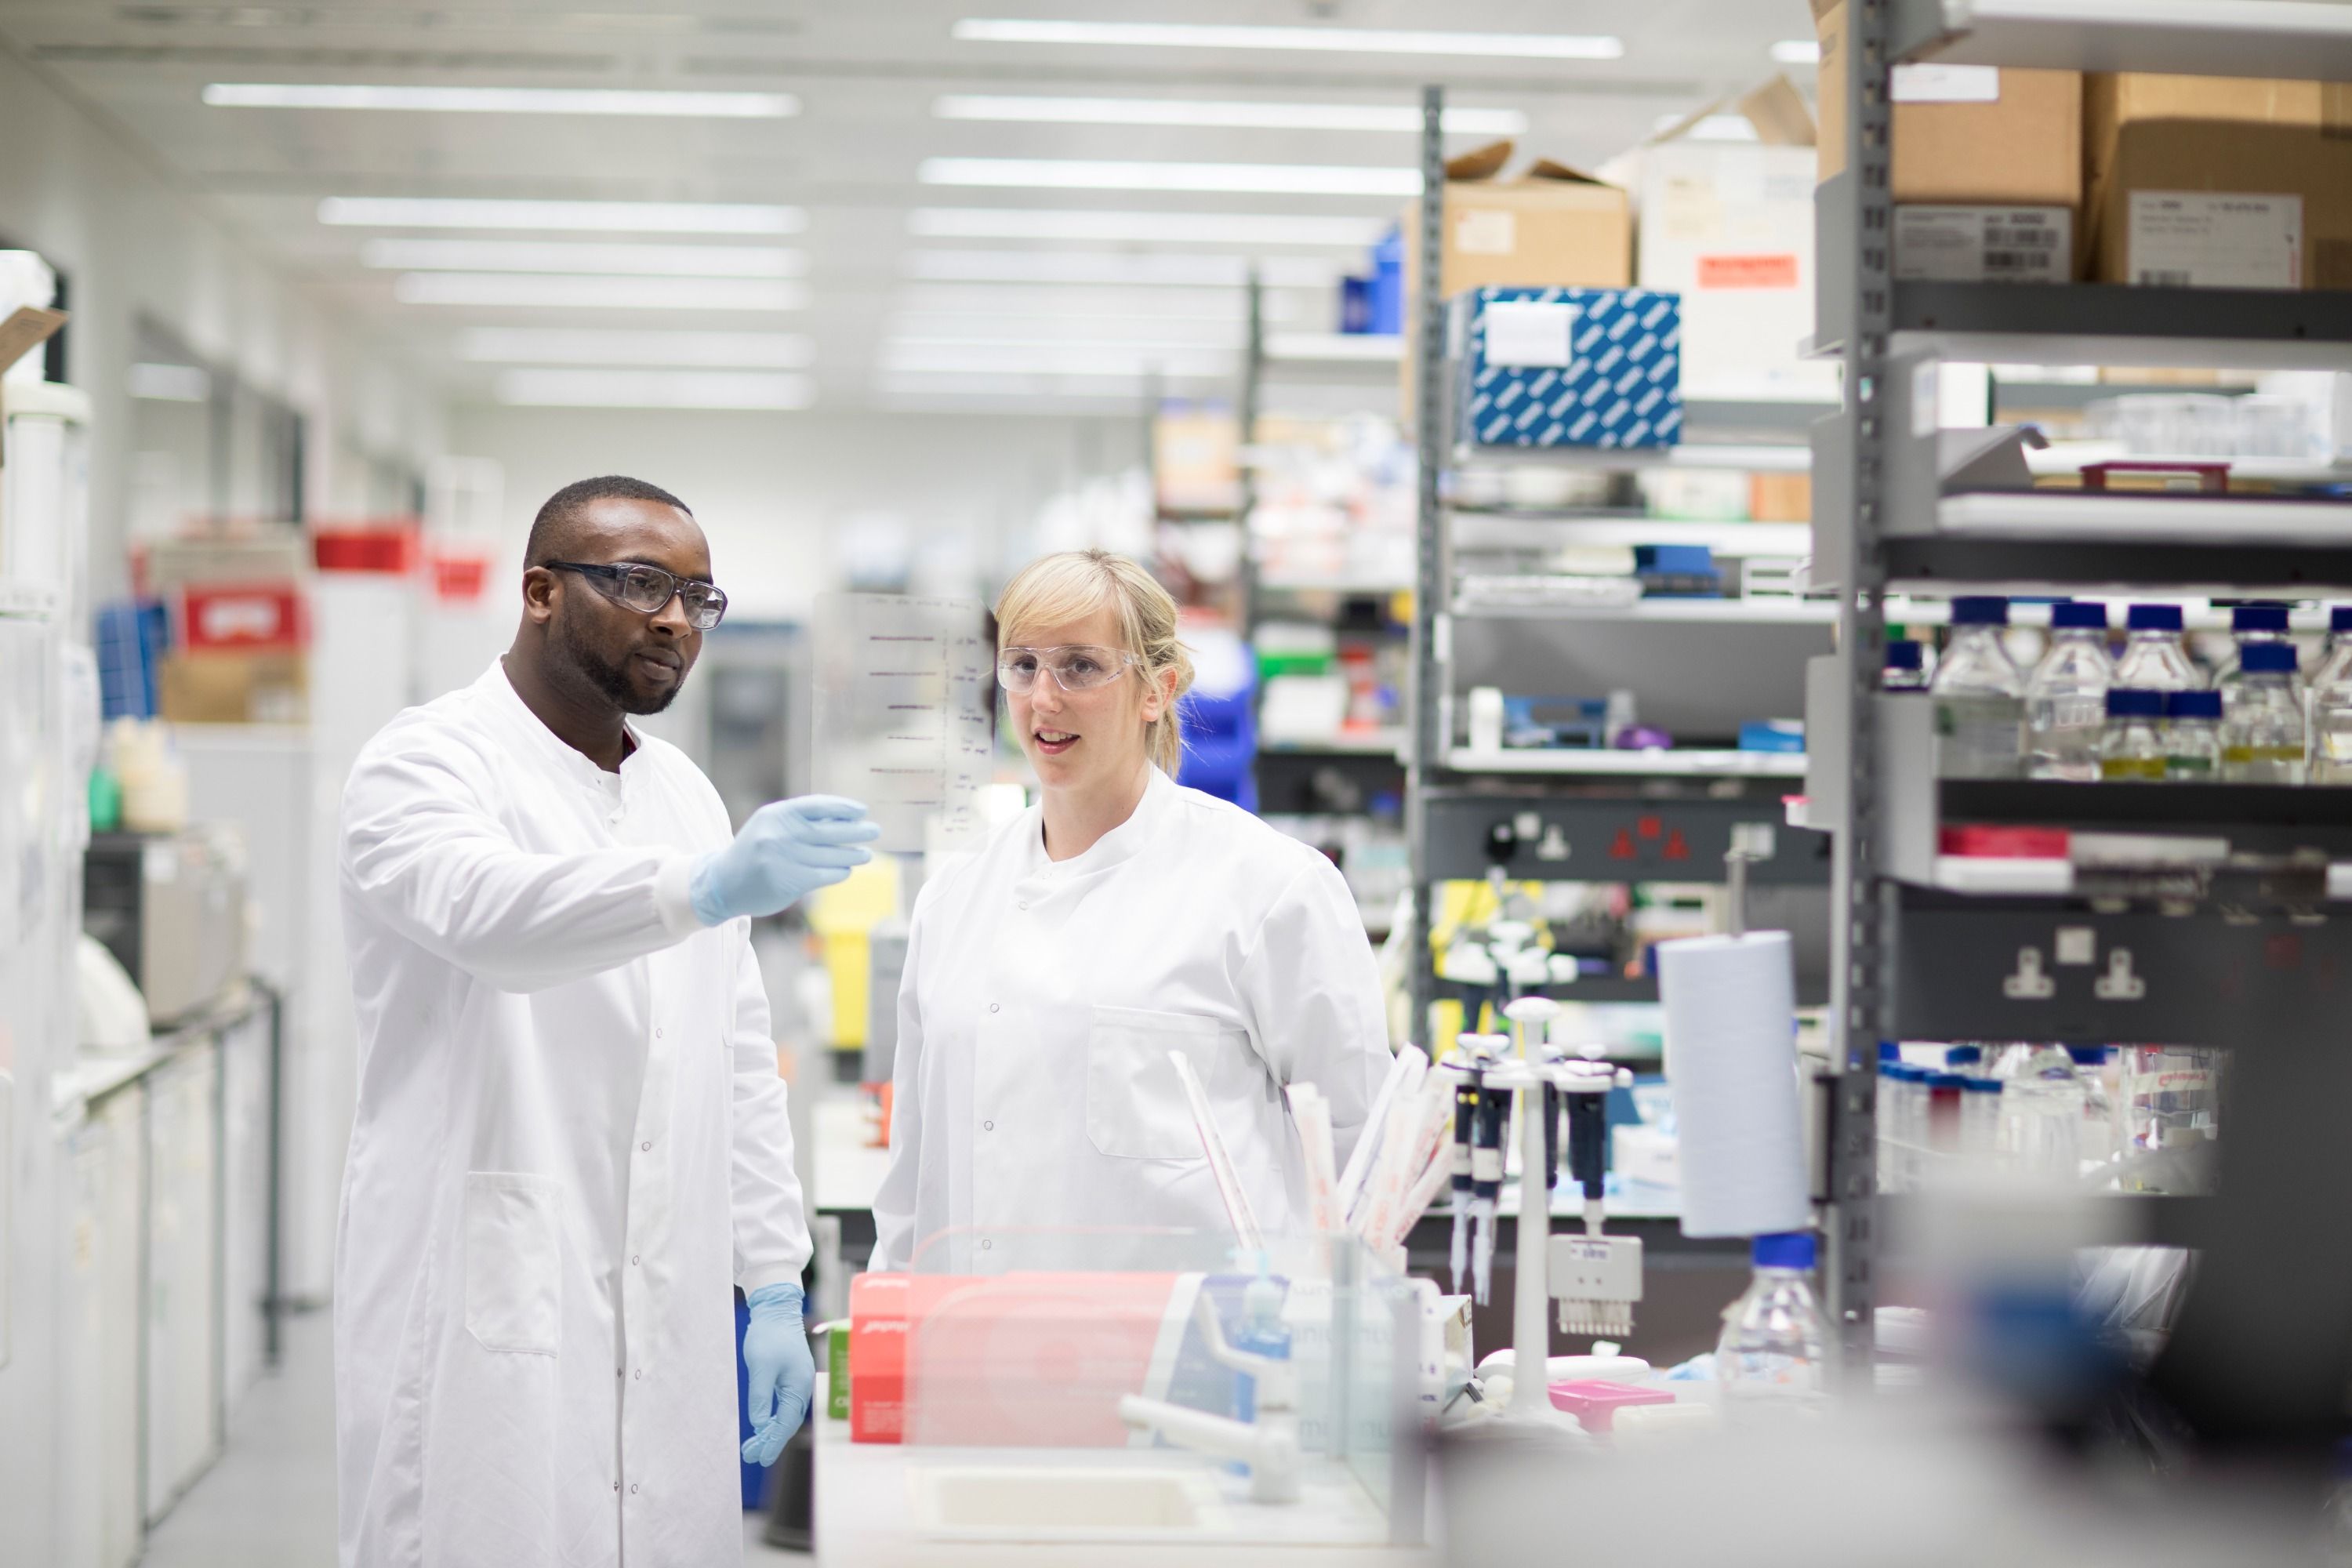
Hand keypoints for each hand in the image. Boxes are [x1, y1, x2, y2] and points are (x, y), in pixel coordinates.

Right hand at [691, 796, 878, 924]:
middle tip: (875, 831)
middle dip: (855, 831)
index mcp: (776, 814)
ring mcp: (782, 859)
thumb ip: (802, 821)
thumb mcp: (771, 826)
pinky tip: (846, 870)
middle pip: (828, 831)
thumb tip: (846, 819)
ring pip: (829, 855)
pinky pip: (823, 875)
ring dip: (852, 854)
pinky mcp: (787, 881)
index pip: (817, 806)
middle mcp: (779, 834)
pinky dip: (839, 872)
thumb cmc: (756, 850)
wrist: (724, 882)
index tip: (862, 811)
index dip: (843, 807)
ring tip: (866, 854)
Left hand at [740, 1282, 813, 1465]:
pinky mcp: (788, 1378)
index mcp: (798, 1385)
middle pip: (786, 1422)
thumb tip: (758, 1424)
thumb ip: (760, 1396)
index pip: (785, 1422)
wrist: (776, 1309)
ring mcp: (796, 1382)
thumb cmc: (769, 1335)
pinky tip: (761, 1426)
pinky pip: (782, 1405)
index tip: (760, 1457)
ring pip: (784, 1415)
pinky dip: (771, 1418)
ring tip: (751, 1447)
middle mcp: (801, 1387)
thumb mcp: (761, 1367)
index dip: (773, 1442)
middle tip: (750, 1456)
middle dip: (769, 1441)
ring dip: (768, 1432)